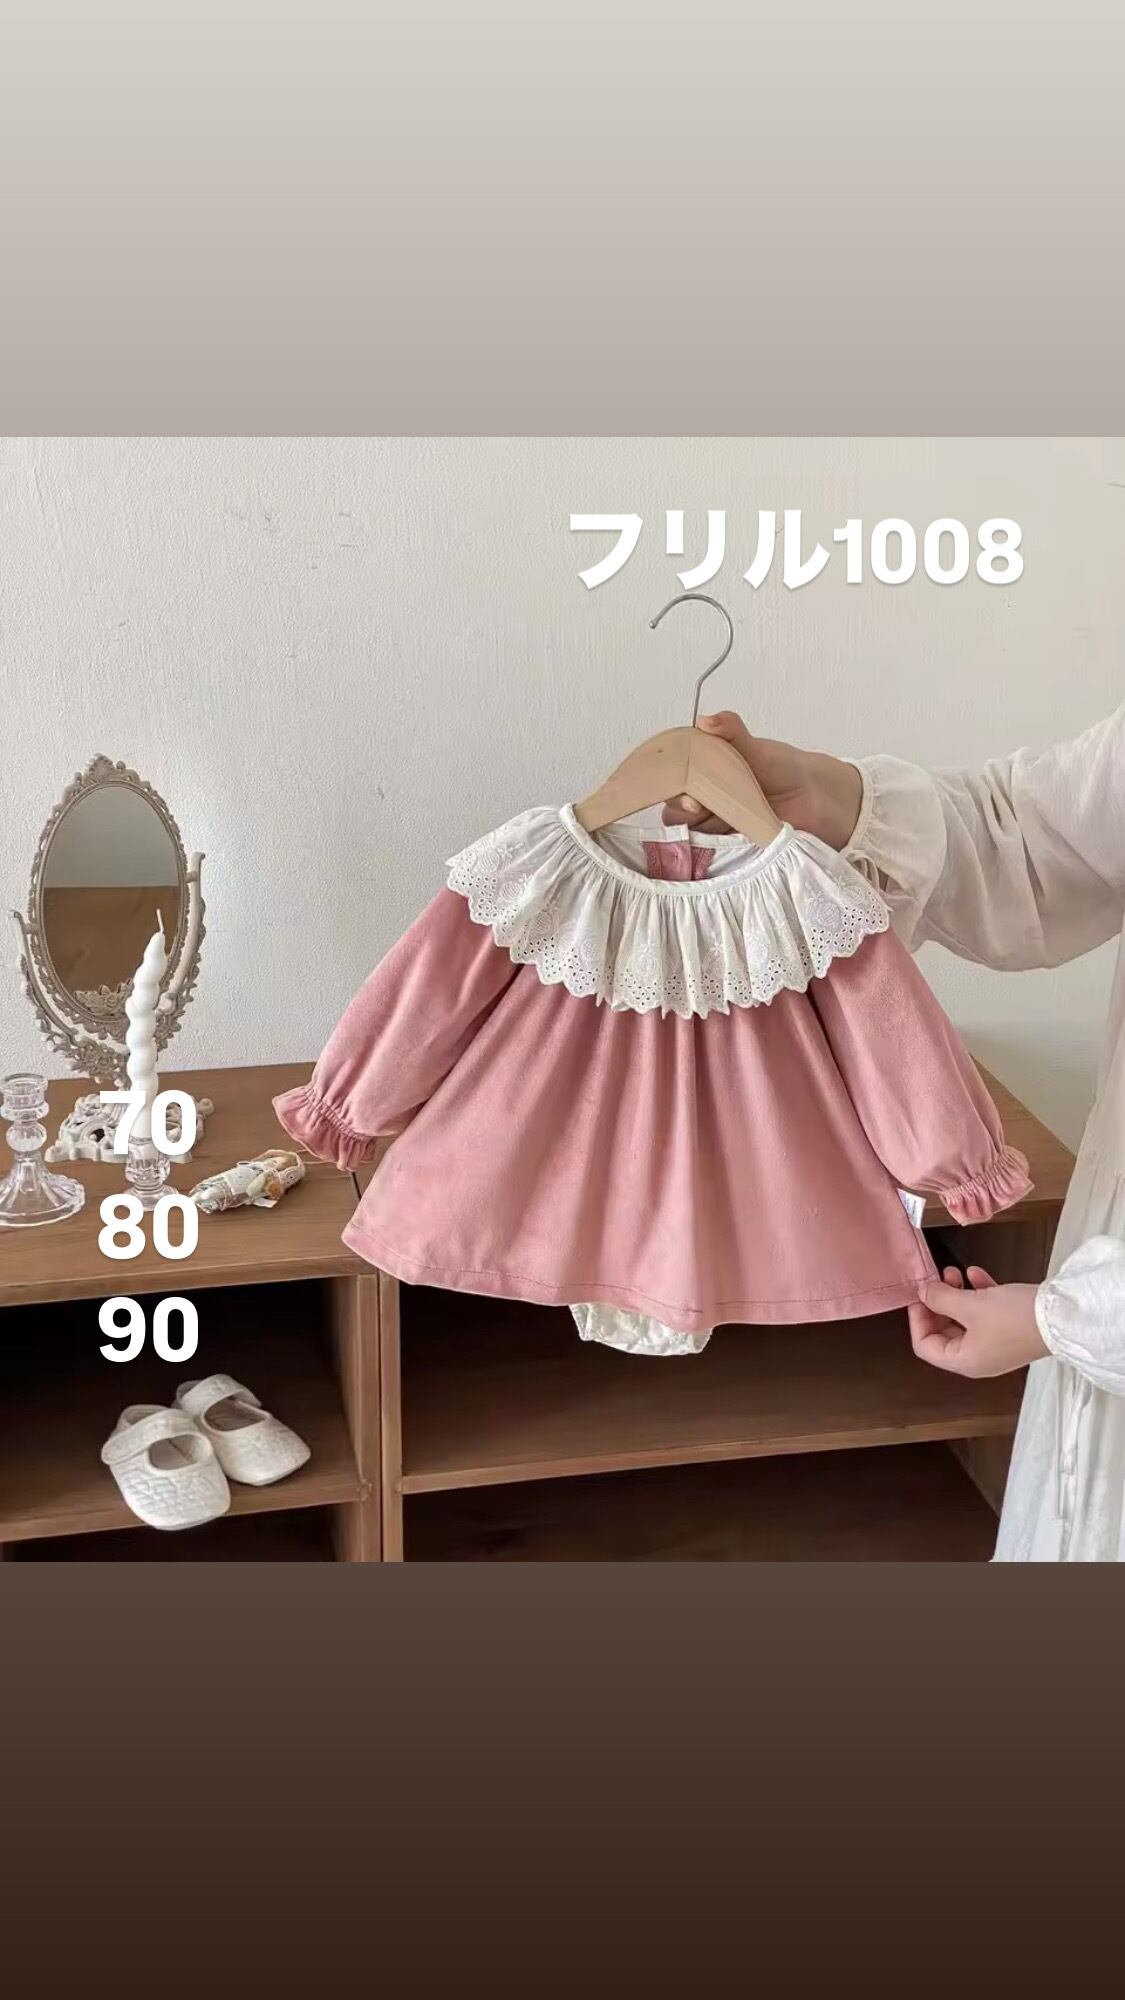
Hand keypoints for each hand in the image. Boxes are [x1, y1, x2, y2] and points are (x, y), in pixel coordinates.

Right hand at [662, 711, 862, 848]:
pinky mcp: (728, 848)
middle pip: (675, 811)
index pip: (671, 780)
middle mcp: (703, 800)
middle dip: (680, 811)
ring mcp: (715, 826)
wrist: (816, 798)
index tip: (687, 790)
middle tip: (699, 808)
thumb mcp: (754, 746)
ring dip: (695, 833)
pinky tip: (721, 845)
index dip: (671, 785)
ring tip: (715, 826)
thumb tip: (706, 720)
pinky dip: (710, 853)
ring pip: (690, 835)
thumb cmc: (783, 768)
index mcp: (702, 773)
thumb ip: (730, 731)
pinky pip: (709, 855)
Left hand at [907, 1265, 1047, 1377]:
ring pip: (964, 1319)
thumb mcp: (971, 1305)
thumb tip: (922, 1293)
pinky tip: (977, 1273)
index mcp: (964, 1361)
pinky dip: (979, 1294)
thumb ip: (941, 1299)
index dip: (918, 1319)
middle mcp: (977, 1358)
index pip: (925, 1347)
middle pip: (944, 1331)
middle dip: (938, 1303)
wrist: (1062, 1317)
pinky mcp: (1010, 1330)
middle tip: (938, 1278)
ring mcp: (995, 1344)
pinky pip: (985, 1313)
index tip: (919, 1294)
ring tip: (956, 1271)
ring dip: (957, 1295)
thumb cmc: (1012, 1316)